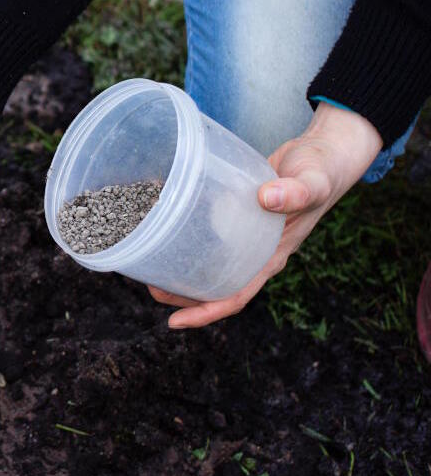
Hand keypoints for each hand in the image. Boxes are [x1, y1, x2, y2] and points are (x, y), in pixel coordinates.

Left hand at [148, 102, 382, 327]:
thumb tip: (268, 198)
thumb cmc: (322, 172)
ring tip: (151, 266)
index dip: (205, 312)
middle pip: (216, 285)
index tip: (175, 322)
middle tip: (151, 289)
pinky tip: (168, 229)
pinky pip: (212, 234)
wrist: (325, 153)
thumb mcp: (312, 182)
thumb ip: (295, 192)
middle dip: (184, 294)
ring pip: (211, 262)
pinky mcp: (239, 215)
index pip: (237, 296)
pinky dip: (191, 236)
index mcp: (272, 256)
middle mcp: (257, 251)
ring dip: (183, 268)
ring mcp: (247, 235)